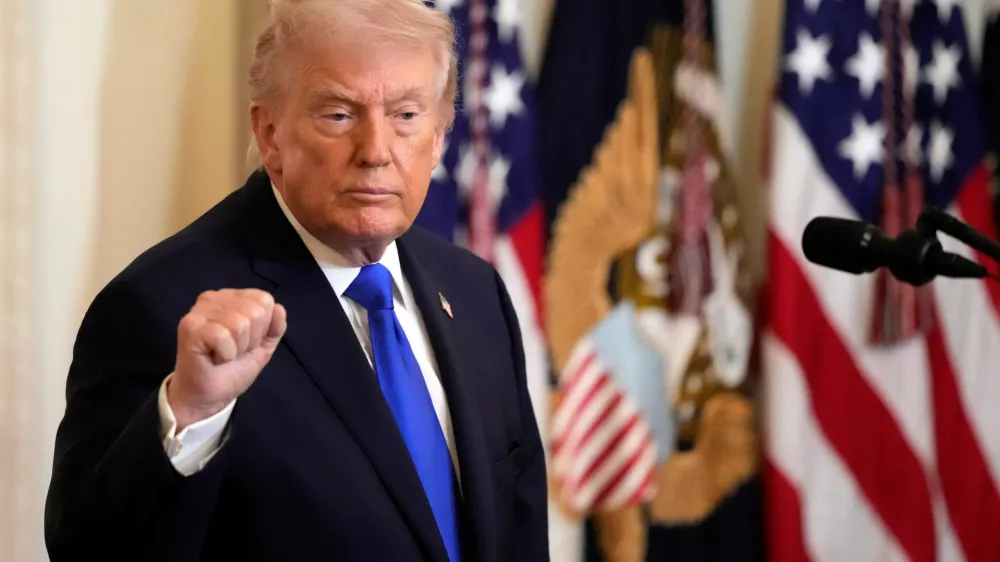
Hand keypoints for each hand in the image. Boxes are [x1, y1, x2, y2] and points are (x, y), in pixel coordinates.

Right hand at [168, 289, 286, 429]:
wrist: (210, 396)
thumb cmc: (233, 368)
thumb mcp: (263, 346)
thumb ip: (275, 327)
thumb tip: (279, 308)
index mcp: (232, 298)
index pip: (264, 300)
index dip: (262, 327)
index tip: (245, 342)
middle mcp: (214, 298)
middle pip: (255, 311)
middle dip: (251, 340)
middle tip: (233, 350)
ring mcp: (199, 311)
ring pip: (240, 324)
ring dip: (237, 349)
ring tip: (223, 355)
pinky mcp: (190, 326)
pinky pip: (223, 336)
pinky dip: (225, 354)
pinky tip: (213, 358)